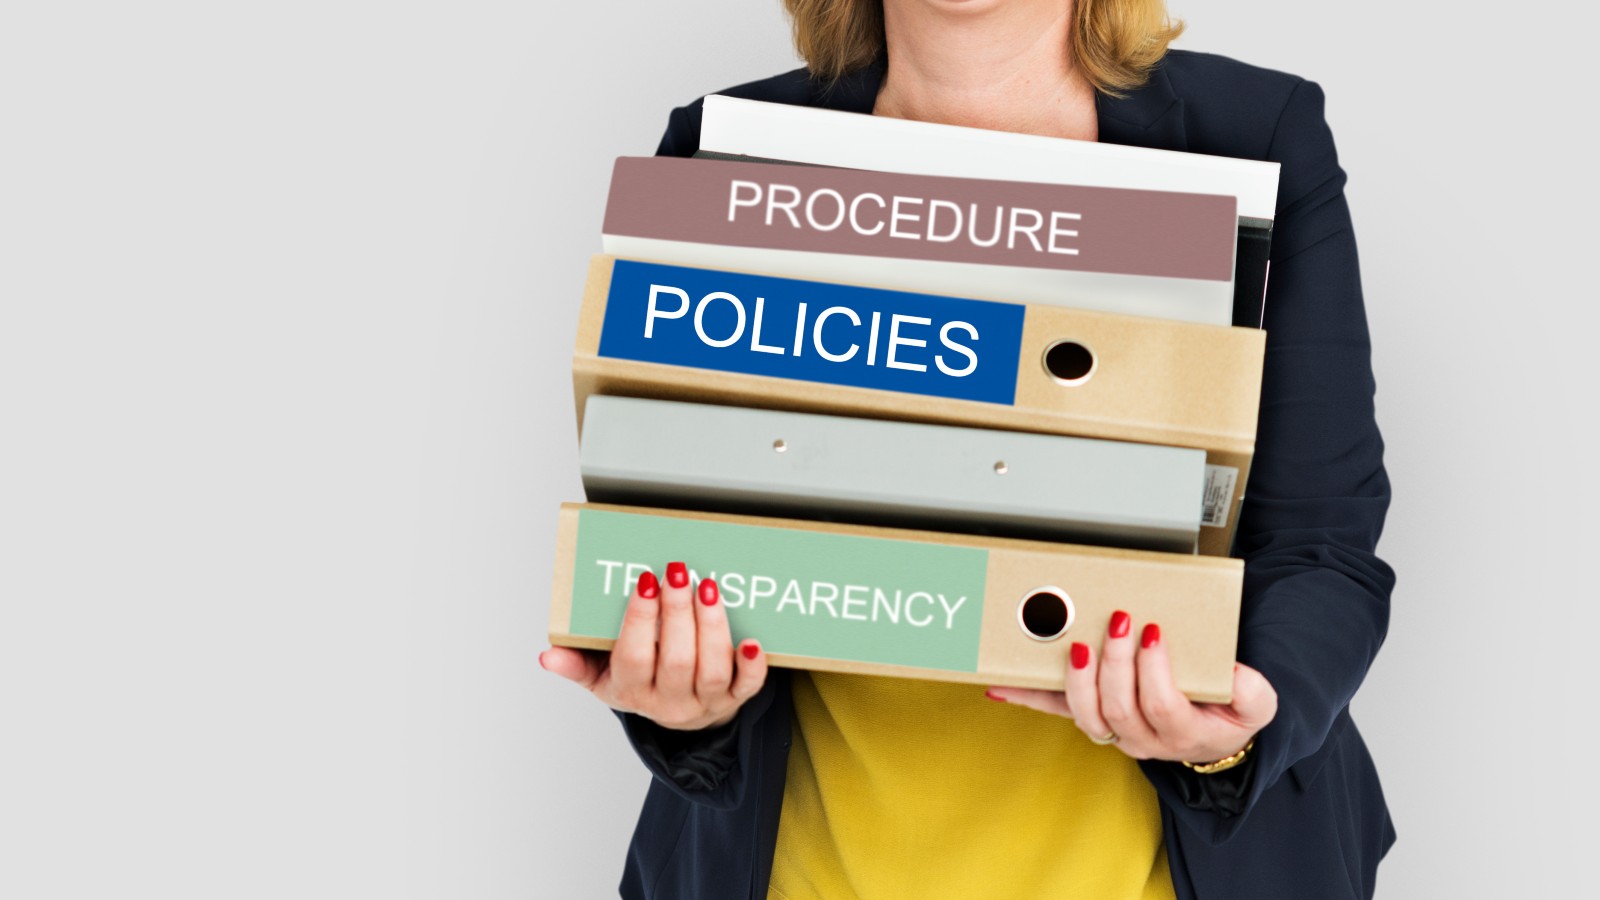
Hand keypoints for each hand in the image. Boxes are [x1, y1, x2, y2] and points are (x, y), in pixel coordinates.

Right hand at [540, 561, 767, 730]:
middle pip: (675, 660)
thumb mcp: (601, 678)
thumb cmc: (638, 683)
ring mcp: (703, 703)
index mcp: (631, 691)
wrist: (678, 715)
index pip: (634, 658)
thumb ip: (576, 664)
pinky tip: (753, 641)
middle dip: (678, 613)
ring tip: (709, 587)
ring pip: (711, 669)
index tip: (643, 582)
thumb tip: (547, 656)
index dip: (639, 621)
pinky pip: (747, 688)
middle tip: (678, 572)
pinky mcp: (733, 700)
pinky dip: (752, 666)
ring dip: (712, 626)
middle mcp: (668, 702)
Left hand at [987, 611, 1275, 763]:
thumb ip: (1251, 690)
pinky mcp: (1092, 717)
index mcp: (1183, 732)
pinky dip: (1026, 699)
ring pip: (1085, 716)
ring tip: (1076, 646)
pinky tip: (999, 687)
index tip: (1154, 634)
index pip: (1161, 707)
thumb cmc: (1229, 712)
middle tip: (1117, 622)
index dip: (1153, 672)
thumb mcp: (1257, 703)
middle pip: (1118, 708)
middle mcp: (1143, 740)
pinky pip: (1056, 711)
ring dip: (1076, 679)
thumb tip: (1231, 672)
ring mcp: (1114, 731)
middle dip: (1114, 663)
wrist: (1213, 734)